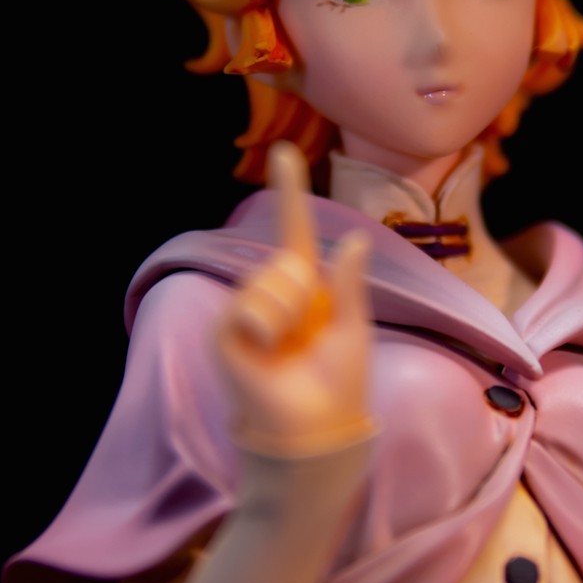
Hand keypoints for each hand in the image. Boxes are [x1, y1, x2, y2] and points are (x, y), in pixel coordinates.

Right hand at [215, 142, 371, 452]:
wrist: (316, 428)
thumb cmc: (338, 384)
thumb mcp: (354, 328)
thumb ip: (351, 285)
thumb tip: (357, 240)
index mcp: (304, 289)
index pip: (294, 231)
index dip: (289, 192)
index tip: (285, 154)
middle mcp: (270, 295)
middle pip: (288, 259)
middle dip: (308, 294)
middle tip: (309, 336)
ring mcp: (244, 312)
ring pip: (270, 282)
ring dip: (291, 315)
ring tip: (289, 349)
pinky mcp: (225, 332)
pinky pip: (249, 307)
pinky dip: (269, 328)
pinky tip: (268, 353)